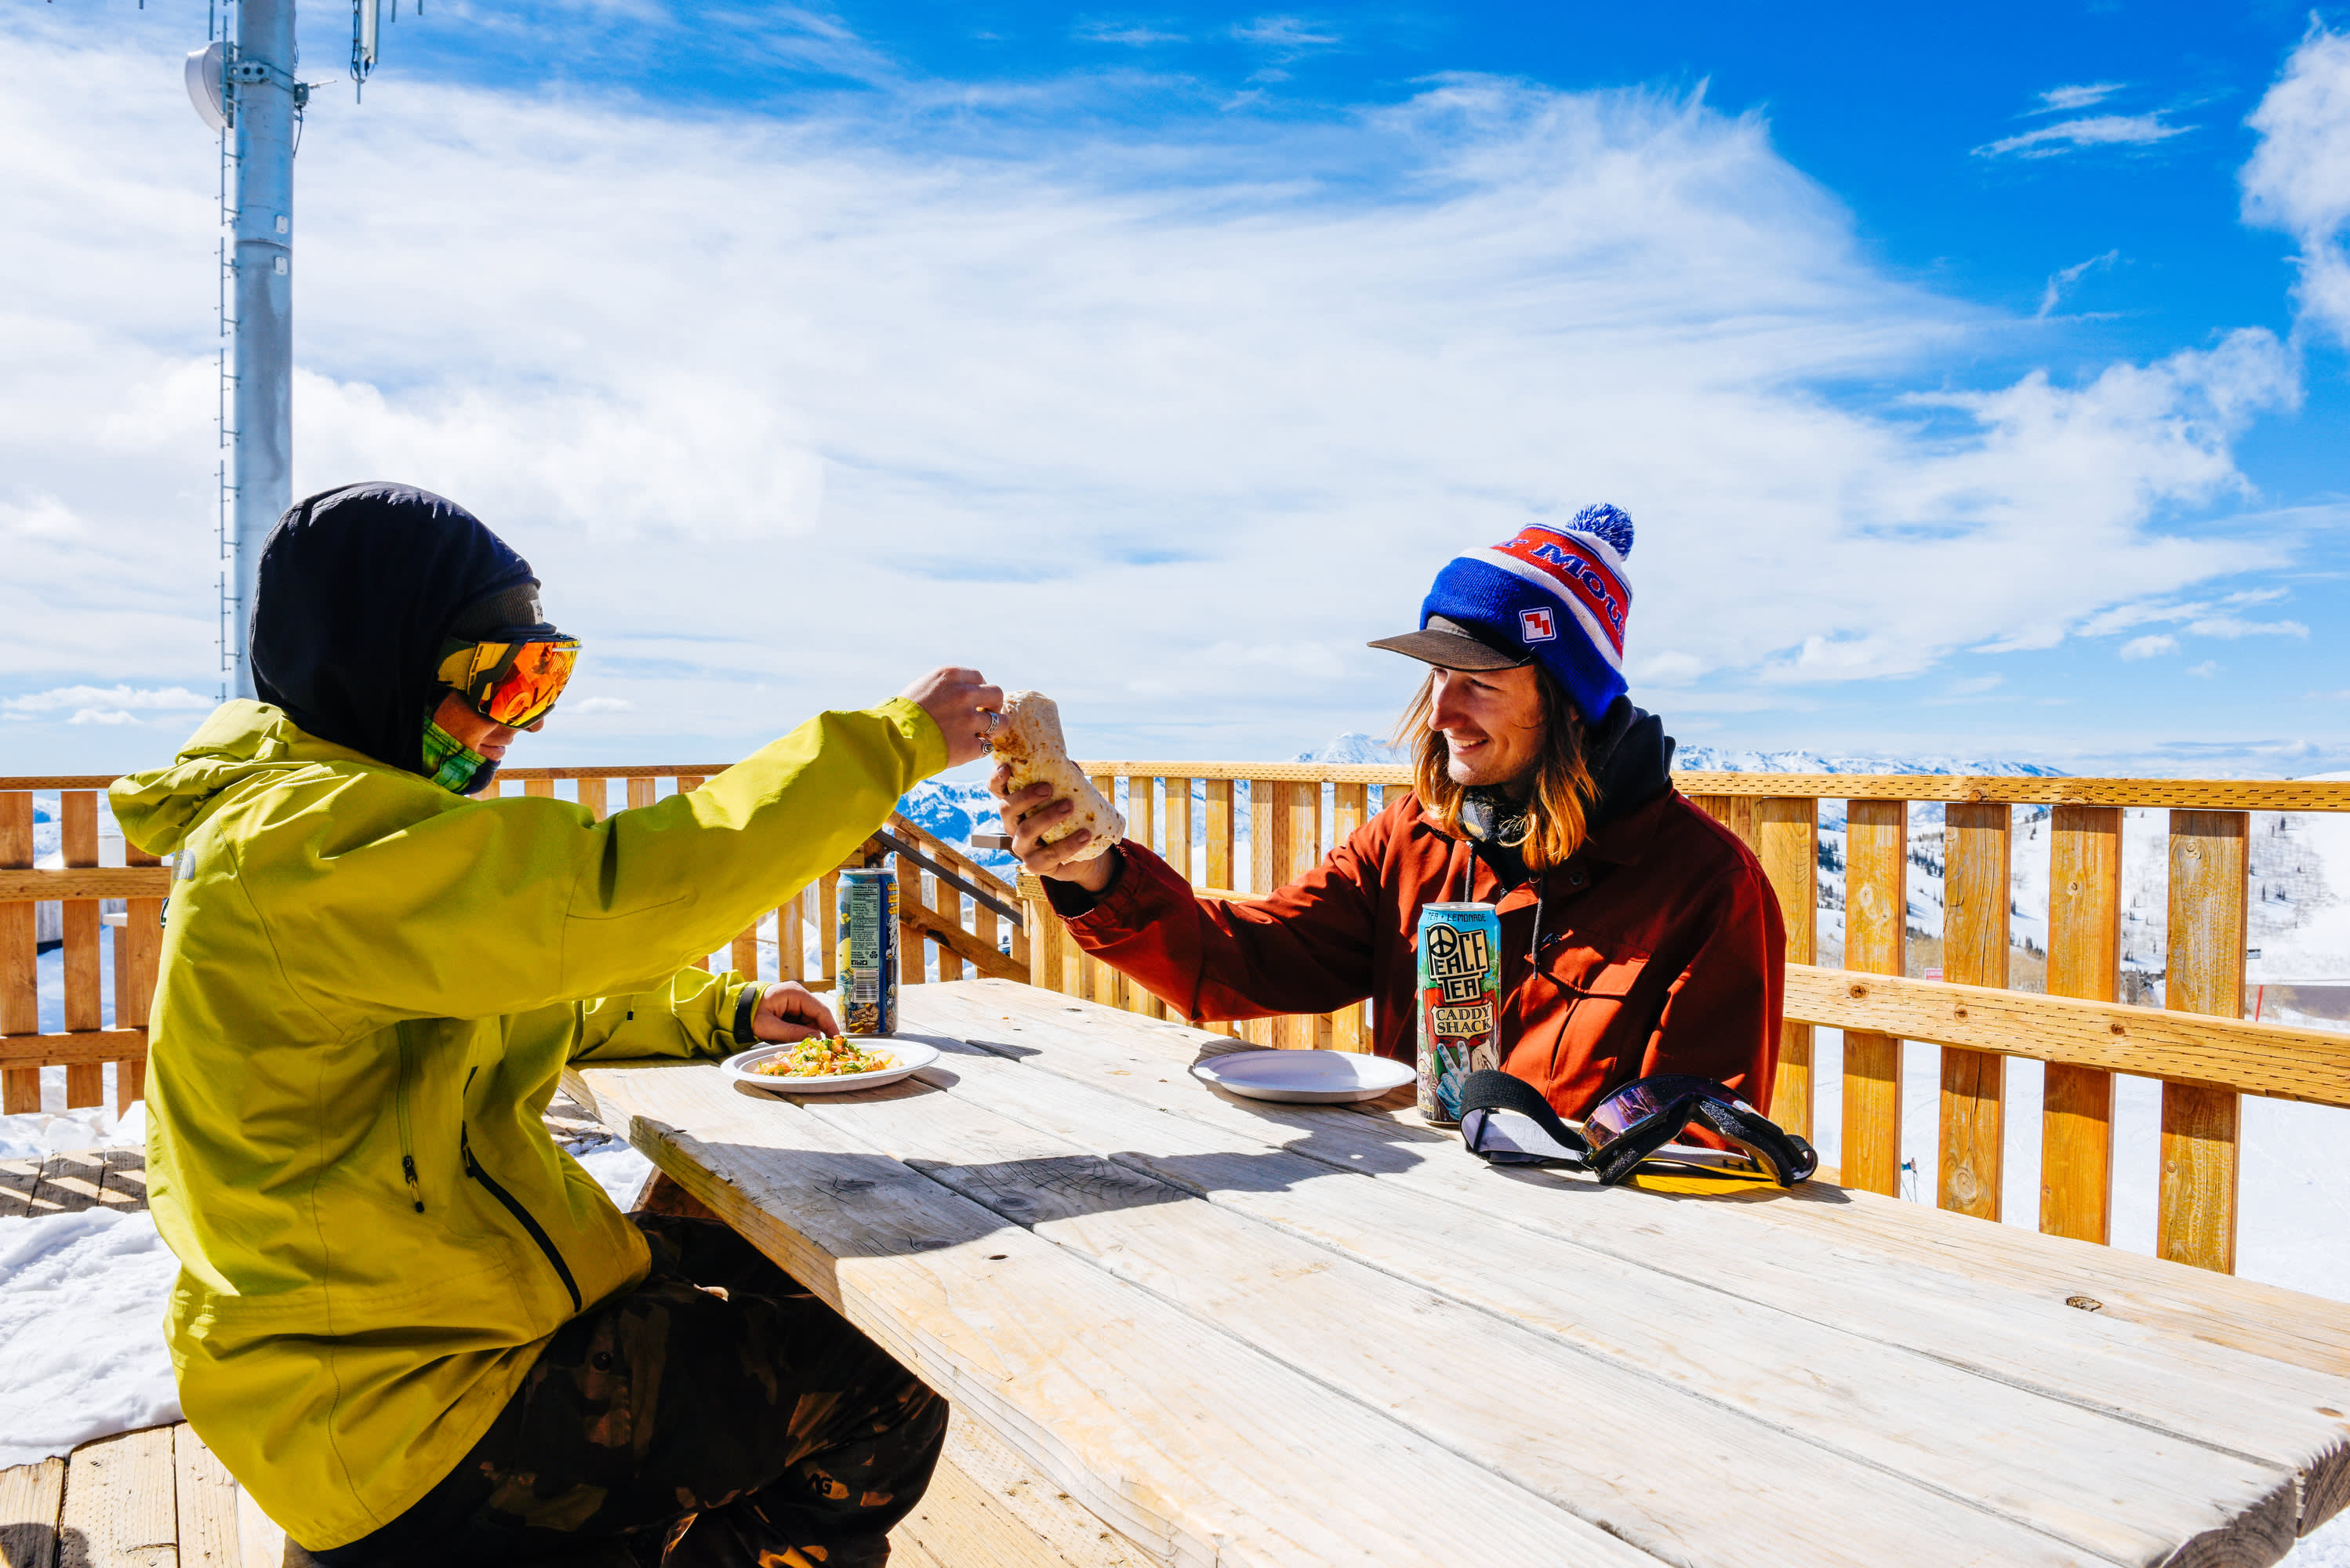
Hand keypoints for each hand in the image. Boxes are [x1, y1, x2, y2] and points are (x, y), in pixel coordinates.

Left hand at [750, 982, 840, 1043]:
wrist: (735, 1010)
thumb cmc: (750, 1015)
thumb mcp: (769, 1027)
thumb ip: (792, 1033)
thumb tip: (815, 1039)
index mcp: (795, 993)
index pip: (820, 1010)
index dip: (830, 1026)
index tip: (836, 1041)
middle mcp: (798, 995)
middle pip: (817, 1016)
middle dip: (817, 1033)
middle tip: (818, 1050)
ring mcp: (795, 1001)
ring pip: (810, 1021)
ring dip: (806, 1034)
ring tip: (798, 1045)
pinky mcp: (791, 1009)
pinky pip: (801, 1023)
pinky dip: (799, 1033)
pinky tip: (792, 1040)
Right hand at [898, 667, 1005, 768]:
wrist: (888, 741)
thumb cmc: (899, 715)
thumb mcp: (921, 687)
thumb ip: (945, 687)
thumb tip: (964, 691)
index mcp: (951, 676)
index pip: (979, 678)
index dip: (978, 691)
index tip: (973, 701)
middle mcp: (964, 694)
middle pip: (996, 694)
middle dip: (993, 706)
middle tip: (984, 716)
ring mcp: (969, 720)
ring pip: (1000, 722)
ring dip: (993, 729)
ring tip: (982, 735)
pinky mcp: (969, 745)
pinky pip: (987, 746)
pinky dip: (980, 749)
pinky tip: (969, 749)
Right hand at [989, 763, 1118, 891]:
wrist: (1080, 858)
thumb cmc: (1068, 821)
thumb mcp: (1065, 798)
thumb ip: (1065, 782)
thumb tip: (1071, 765)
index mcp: (1016, 807)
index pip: (997, 791)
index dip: (997, 779)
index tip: (1006, 768)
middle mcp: (1013, 826)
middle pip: (1006, 809)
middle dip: (1026, 797)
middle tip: (1048, 788)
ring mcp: (1022, 847)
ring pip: (1026, 831)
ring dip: (1048, 817)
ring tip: (1069, 806)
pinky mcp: (1035, 865)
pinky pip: (1050, 855)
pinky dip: (1069, 844)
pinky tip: (1085, 834)